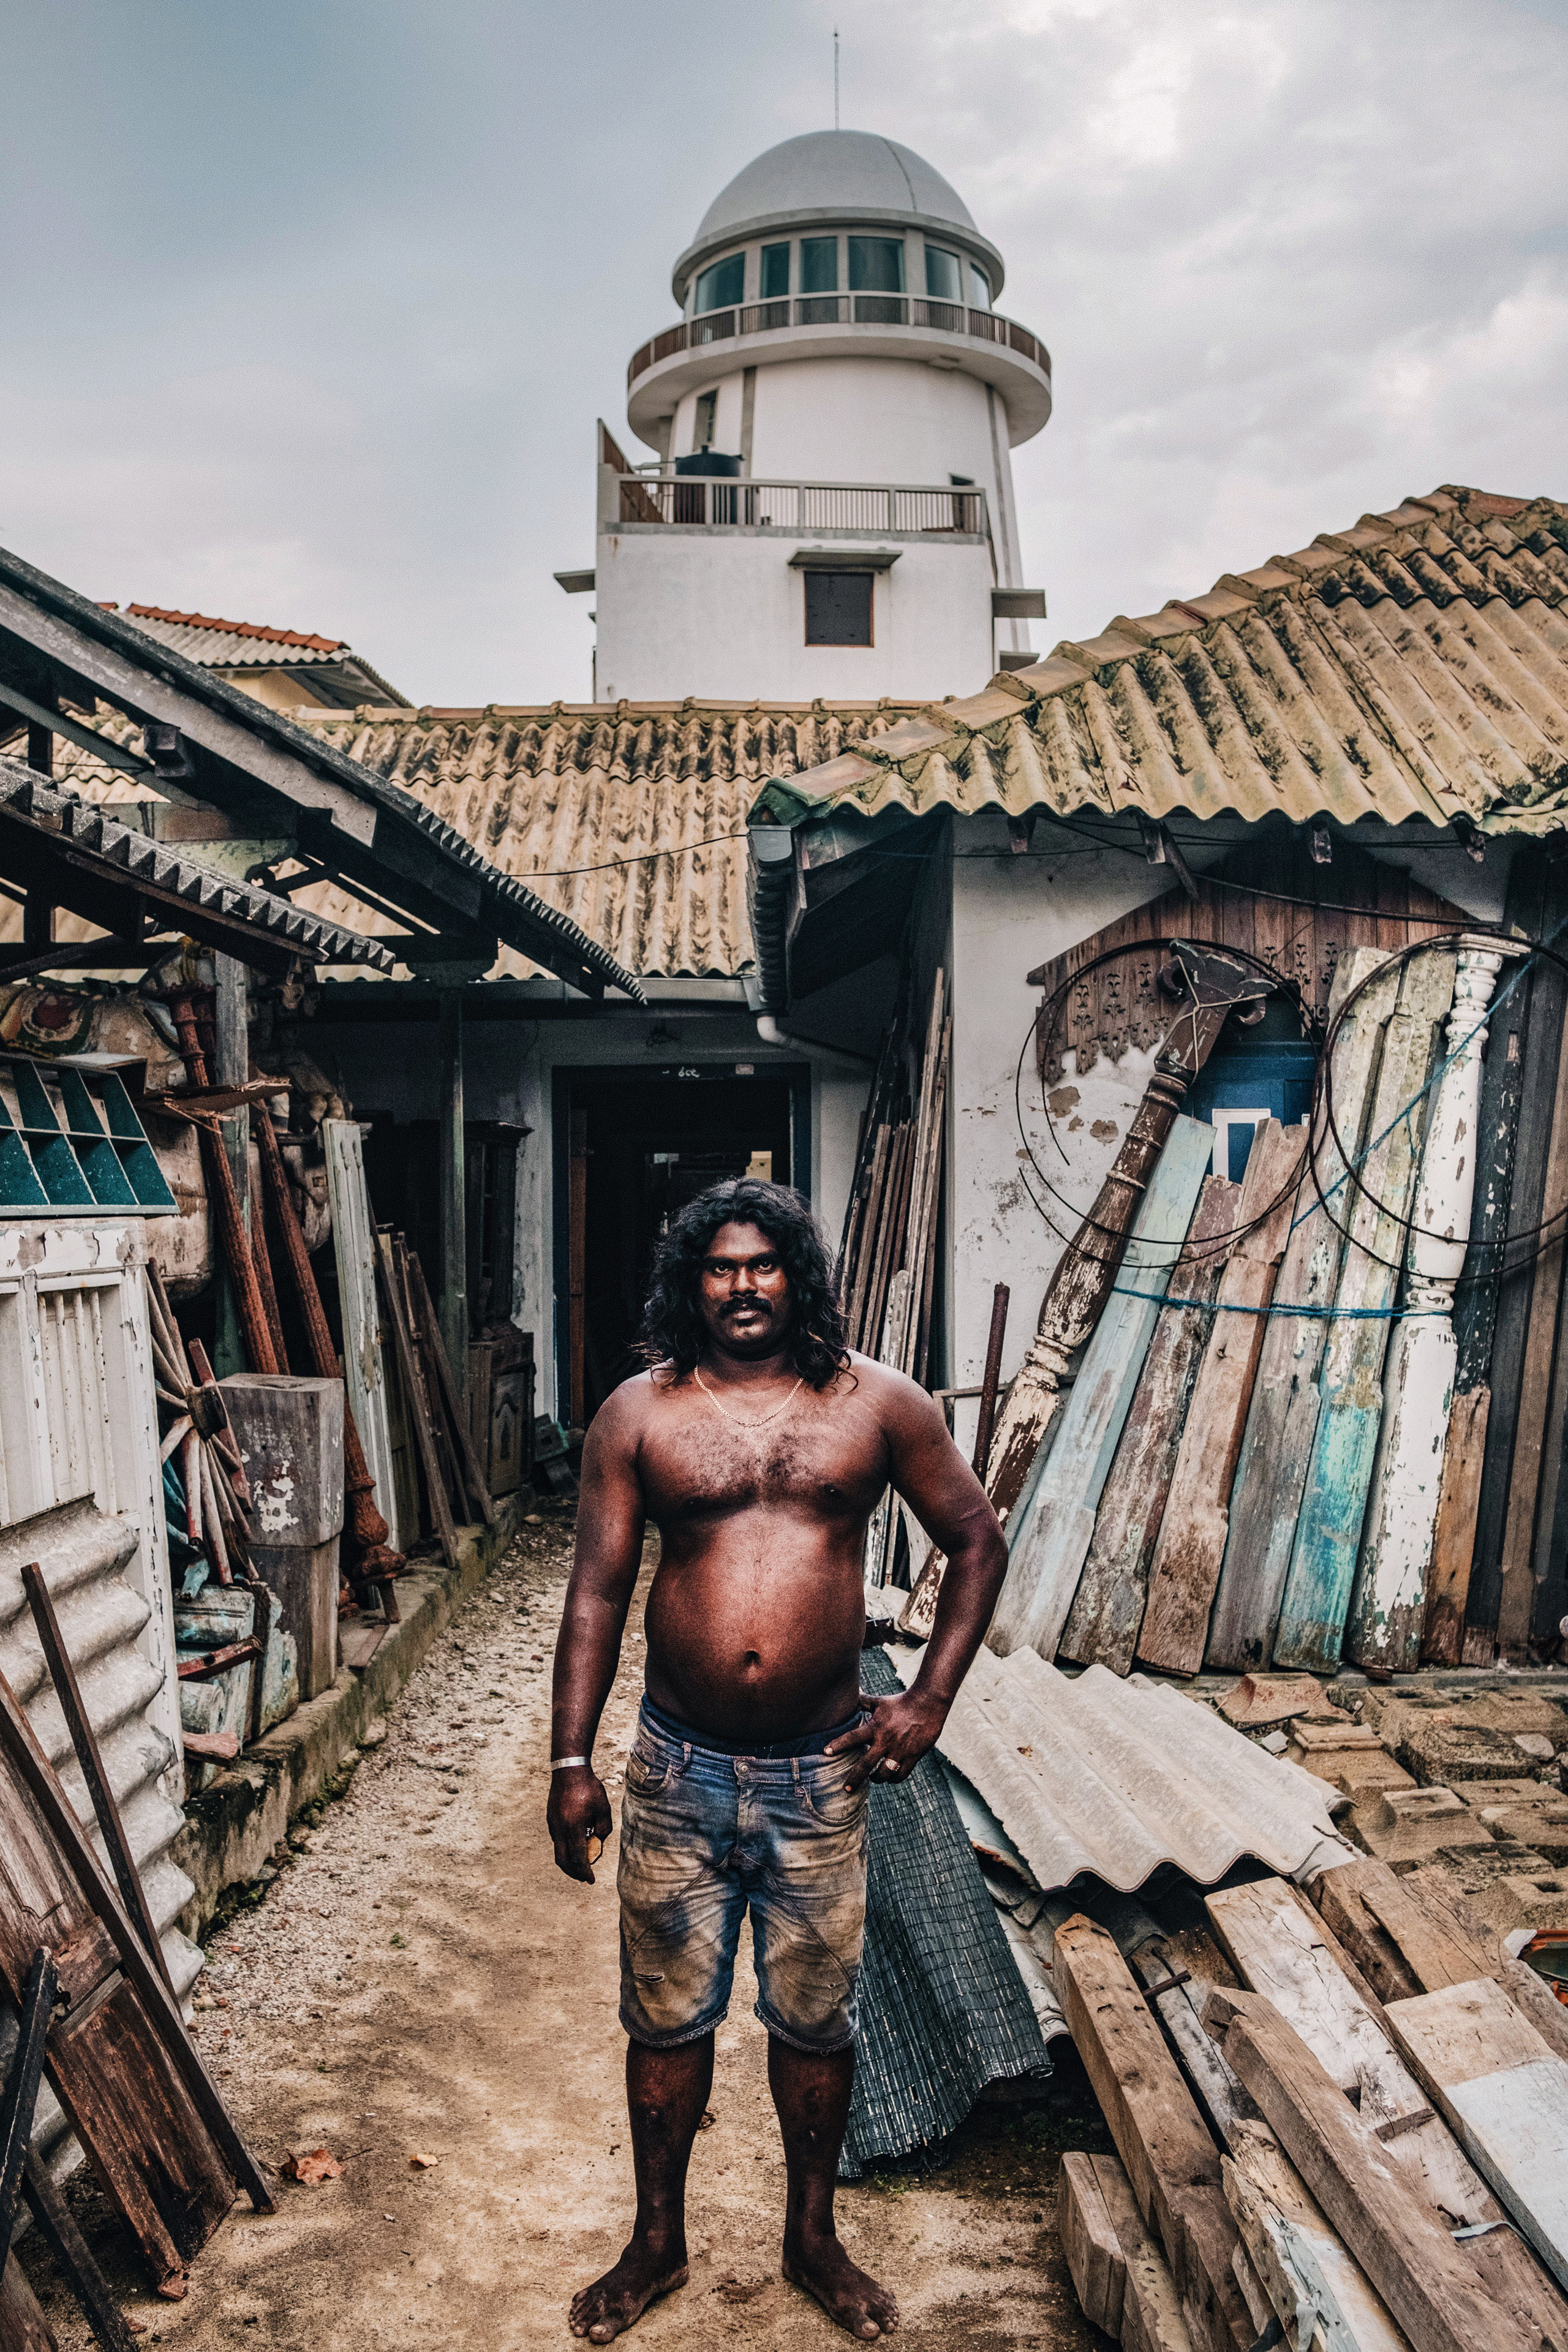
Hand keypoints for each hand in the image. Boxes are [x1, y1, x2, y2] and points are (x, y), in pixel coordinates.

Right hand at [547, 1764, 613, 1882]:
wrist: (569, 1770)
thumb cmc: (589, 1788)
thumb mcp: (603, 1808)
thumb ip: (603, 1829)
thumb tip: (597, 1843)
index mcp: (574, 1828)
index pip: (578, 1859)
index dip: (584, 1872)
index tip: (590, 1880)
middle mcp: (560, 1829)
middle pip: (563, 1861)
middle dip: (573, 1872)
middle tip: (584, 1877)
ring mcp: (553, 1824)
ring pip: (558, 1851)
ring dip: (568, 1861)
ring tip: (581, 1862)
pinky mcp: (551, 1819)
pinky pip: (557, 1840)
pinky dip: (565, 1848)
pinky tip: (575, 1844)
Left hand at [825, 1688, 947, 1793]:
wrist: (928, 1704)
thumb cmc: (901, 1702)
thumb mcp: (880, 1702)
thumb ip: (863, 1702)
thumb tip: (849, 1694)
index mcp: (876, 1727)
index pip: (852, 1737)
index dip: (838, 1744)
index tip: (826, 1752)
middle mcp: (886, 1741)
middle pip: (866, 1763)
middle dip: (855, 1777)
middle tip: (846, 1787)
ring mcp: (900, 1750)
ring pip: (884, 1774)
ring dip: (876, 1779)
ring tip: (873, 1778)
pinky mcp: (913, 1756)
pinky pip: (901, 1775)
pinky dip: (893, 1780)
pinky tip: (890, 1778)